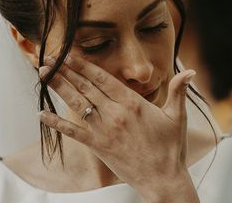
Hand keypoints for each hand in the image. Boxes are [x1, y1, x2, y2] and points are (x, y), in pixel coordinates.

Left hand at [38, 55, 198, 202]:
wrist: (163, 179)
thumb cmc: (170, 148)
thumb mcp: (176, 116)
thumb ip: (179, 90)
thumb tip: (190, 71)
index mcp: (132, 102)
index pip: (102, 78)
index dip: (84, 64)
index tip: (69, 52)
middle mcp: (115, 113)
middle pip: (85, 86)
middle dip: (65, 70)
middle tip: (49, 56)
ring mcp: (105, 130)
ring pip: (77, 103)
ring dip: (58, 87)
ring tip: (43, 73)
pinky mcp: (98, 146)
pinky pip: (73, 132)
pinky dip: (57, 123)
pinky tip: (41, 114)